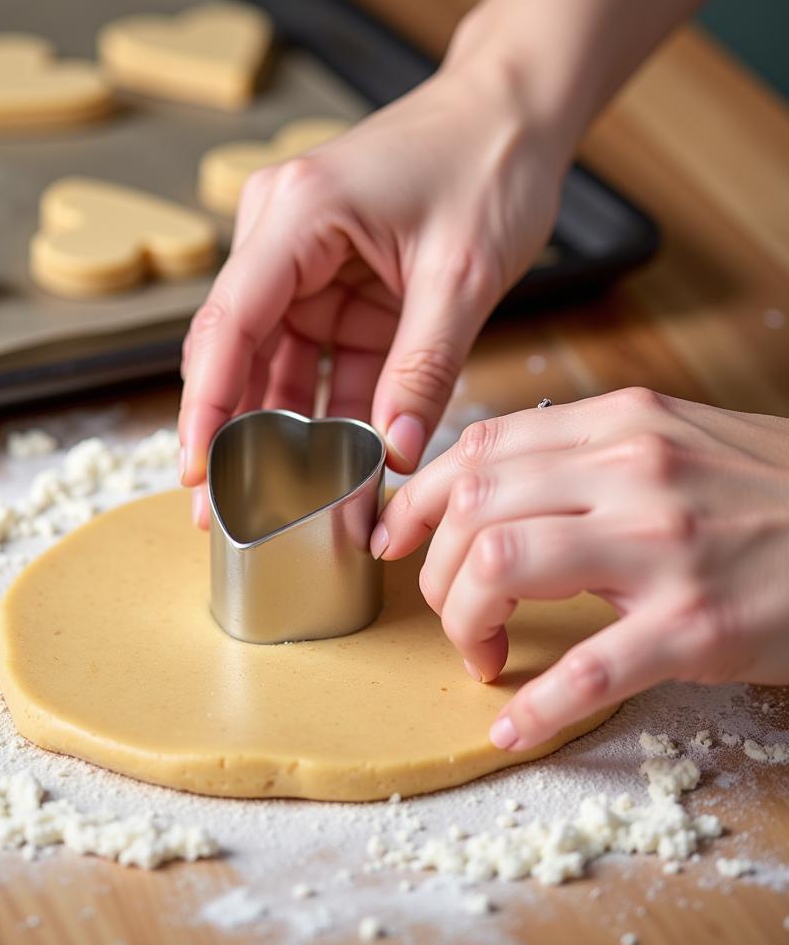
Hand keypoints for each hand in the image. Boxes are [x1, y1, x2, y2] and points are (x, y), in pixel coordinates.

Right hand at [179, 54, 570, 525]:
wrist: (515, 110)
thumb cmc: (490, 161)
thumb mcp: (464, 272)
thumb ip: (423, 367)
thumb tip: (393, 454)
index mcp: (296, 214)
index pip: (229, 323)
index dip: (207, 405)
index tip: (196, 473)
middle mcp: (282, 236)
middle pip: (239, 351)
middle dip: (236, 434)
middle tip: (229, 513)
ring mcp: (304, 262)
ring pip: (276, 364)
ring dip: (283, 433)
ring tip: (281, 505)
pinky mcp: (333, 283)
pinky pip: (319, 358)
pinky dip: (327, 409)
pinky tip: (332, 464)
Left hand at [373, 388, 788, 750]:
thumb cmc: (769, 489)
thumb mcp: (673, 438)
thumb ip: (581, 451)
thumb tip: (486, 479)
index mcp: (617, 424)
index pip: (478, 450)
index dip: (417, 500)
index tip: (395, 538)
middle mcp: (631, 472)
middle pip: (474, 509)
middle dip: (434, 569)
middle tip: (449, 607)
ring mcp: (664, 548)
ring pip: (504, 568)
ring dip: (467, 619)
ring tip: (482, 649)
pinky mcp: (698, 626)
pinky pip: (589, 670)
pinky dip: (536, 704)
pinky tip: (512, 722)